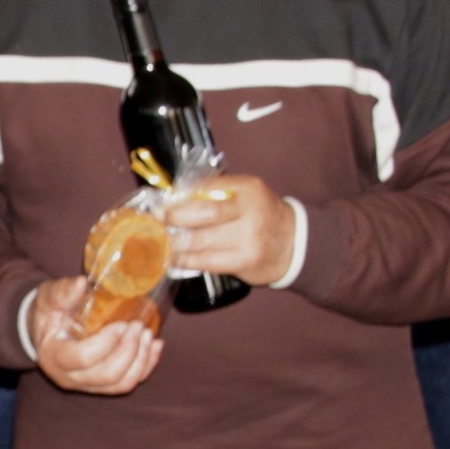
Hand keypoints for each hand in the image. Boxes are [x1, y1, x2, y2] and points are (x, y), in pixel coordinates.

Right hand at [29, 276, 163, 395]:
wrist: (45, 331)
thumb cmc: (49, 313)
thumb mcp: (49, 298)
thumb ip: (63, 292)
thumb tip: (81, 283)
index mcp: (54, 357)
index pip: (83, 357)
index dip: (107, 342)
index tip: (122, 323)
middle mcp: (70, 378)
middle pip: (107, 375)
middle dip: (129, 350)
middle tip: (139, 326)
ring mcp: (87, 386)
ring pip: (121, 384)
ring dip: (141, 360)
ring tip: (149, 335)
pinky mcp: (103, 386)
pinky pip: (129, 383)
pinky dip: (146, 366)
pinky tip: (155, 346)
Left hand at [164, 172, 301, 285]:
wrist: (295, 243)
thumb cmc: (262, 215)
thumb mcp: (246, 194)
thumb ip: (217, 193)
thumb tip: (174, 198)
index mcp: (247, 188)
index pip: (207, 187)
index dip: (180, 196)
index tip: (160, 202)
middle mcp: (249, 211)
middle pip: (204, 213)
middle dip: (175, 217)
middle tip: (155, 221)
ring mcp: (248, 237)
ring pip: (202, 240)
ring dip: (174, 242)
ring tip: (157, 241)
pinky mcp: (244, 261)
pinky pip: (207, 261)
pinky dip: (186, 260)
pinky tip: (172, 259)